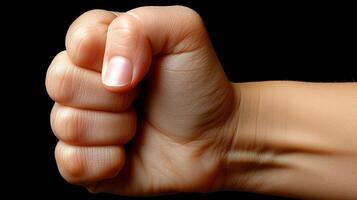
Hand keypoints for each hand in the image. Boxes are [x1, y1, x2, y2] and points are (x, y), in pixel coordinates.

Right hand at [46, 6, 237, 194]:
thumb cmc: (197, 85)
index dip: (112, 57)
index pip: (77, 40)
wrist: (215, 137)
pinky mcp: (85, 161)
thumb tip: (110, 73)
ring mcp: (82, 122)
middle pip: (60, 82)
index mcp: (100, 46)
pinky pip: (72, 162)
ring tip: (139, 124)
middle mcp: (84, 82)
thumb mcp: (184, 33)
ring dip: (117, 128)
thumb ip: (141, 25)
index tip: (144, 70)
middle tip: (141, 97)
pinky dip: (107, 161)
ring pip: (68, 124)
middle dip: (114, 95)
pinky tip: (128, 154)